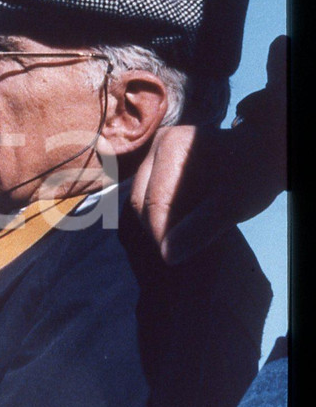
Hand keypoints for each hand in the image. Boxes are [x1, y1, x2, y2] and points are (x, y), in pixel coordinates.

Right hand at [131, 36, 286, 263]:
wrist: (265, 155)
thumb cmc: (254, 175)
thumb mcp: (234, 203)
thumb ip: (201, 227)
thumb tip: (168, 257)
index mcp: (171, 146)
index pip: (153, 202)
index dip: (161, 235)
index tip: (174, 260)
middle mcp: (155, 145)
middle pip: (141, 201)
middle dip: (158, 230)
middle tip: (180, 251)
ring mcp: (153, 154)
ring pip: (140, 201)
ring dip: (158, 224)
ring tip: (182, 238)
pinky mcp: (155, 165)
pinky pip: (146, 196)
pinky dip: (160, 216)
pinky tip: (180, 225)